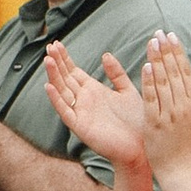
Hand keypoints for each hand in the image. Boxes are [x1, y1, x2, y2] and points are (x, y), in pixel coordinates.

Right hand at [45, 45, 147, 169]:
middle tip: (49, 46)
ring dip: (54, 76)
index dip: (64, 58)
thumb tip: (105, 54)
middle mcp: (84, 100)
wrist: (142, 146)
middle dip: (57, 63)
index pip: (74, 71)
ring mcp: (81, 113)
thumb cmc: (137, 121)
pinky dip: (56, 100)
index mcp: (94, 91)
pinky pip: (65, 111)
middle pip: (65, 78)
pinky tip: (49, 86)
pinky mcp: (80, 127)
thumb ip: (116, 74)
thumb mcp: (128, 91)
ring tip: (48, 61)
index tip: (56, 44)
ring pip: (62, 91)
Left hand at [138, 31, 190, 175]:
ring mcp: (168, 115)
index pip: (186, 71)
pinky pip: (151, 99)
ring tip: (152, 42)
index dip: (178, 52)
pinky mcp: (154, 124)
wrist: (182, 171)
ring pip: (162, 82)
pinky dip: (149, 82)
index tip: (172, 35)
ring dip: (156, 60)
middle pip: (173, 72)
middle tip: (159, 32)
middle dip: (166, 50)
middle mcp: (184, 107)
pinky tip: (146, 66)